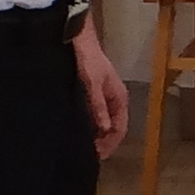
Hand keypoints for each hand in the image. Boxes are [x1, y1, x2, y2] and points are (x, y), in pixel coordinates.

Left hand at [74, 22, 131, 158]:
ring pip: (100, 121)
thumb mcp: (91, 84)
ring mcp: (101, 96)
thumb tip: (104, 129)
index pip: (119, 128)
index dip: (110, 144)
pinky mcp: (90, 92)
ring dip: (93, 133)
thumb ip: (98, 107)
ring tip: (79, 143)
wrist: (76, 37)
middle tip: (86, 154)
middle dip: (101, 142)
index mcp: (118, 97)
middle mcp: (112, 98)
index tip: (96, 156)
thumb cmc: (87, 58)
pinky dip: (86, 123)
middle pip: (110, 127)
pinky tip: (74, 127)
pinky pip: (91, 113)